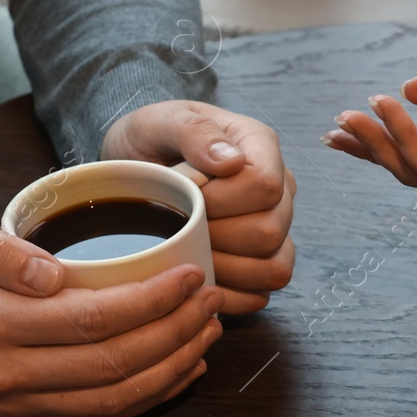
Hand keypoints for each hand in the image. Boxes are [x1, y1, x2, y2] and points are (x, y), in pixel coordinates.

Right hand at [0, 210, 223, 416]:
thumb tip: (51, 275)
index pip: (89, 318)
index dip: (149, 301)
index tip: (189, 276)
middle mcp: (6, 374)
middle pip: (112, 362)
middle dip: (175, 332)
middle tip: (210, 300)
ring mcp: (21, 405)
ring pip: (114, 396)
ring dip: (173, 366)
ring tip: (208, 330)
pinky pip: (103, 415)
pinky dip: (153, 395)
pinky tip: (184, 366)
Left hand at [103, 101, 295, 313]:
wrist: (136, 168)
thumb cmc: (149, 141)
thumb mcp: (159, 121)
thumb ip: (194, 131)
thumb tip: (232, 162)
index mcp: (260, 147)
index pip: (264, 185)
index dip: (221, 201)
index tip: (185, 195)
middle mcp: (279, 189)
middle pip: (270, 231)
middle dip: (216, 237)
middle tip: (179, 228)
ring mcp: (275, 227)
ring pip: (274, 268)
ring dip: (225, 269)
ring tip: (188, 253)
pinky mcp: (262, 260)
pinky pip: (263, 292)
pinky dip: (230, 295)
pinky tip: (199, 280)